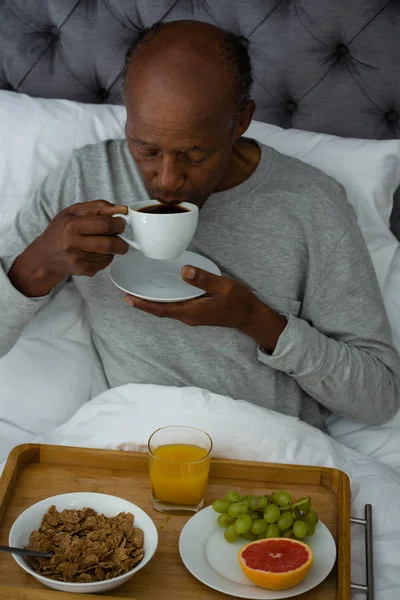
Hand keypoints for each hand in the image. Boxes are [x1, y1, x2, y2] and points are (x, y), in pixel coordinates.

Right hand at [9, 200, 128, 296]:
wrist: (44, 256)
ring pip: (108, 254)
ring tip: (105, 245)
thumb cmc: (60, 231)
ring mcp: (76, 258)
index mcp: (71, 224)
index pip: (105, 224)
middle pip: (110, 243)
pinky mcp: (79, 270)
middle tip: (120, 238)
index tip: (120, 224)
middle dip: (121, 241)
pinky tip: (97, 255)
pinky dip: (106, 259)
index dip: (118, 224)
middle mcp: (72, 242)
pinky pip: (103, 264)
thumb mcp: (73, 212)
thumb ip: (98, 207)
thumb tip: (122, 209)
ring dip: (113, 250)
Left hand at [124, 265, 286, 351]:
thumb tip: (185, 271)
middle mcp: (188, 317)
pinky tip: (160, 294)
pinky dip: (163, 302)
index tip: (128, 298)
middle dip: (142, 304)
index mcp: (192, 311)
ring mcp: (192, 316)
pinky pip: (174, 308)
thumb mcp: (224, 287)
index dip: (143, 305)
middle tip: (126, 293)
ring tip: (137, 293)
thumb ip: (204, 279)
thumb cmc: (239, 302)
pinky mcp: (195, 313)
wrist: (250, 316)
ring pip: (166, 310)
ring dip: (151, 304)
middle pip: (160, 311)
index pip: (162, 309)